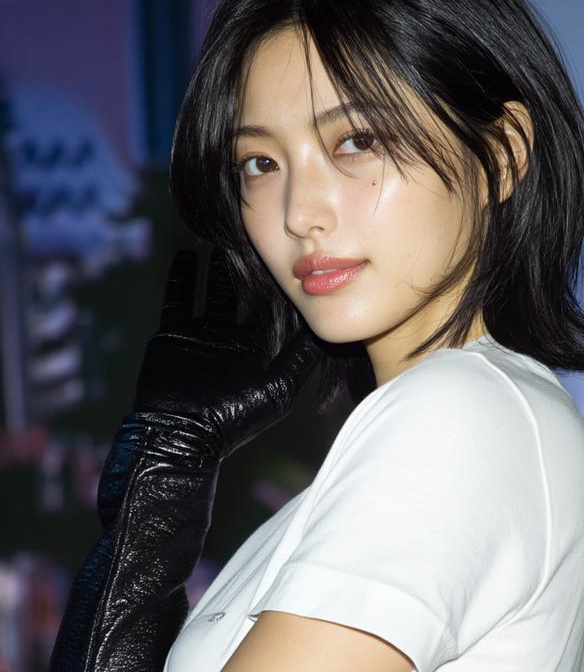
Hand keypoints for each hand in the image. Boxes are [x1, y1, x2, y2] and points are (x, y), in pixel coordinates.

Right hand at [132, 247, 324, 460]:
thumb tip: (322, 330)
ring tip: (226, 241)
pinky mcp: (173, 334)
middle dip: (252, 273)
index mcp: (256, 352)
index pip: (273, 313)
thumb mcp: (278, 389)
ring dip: (218, 269)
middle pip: (244, 297)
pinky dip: (181, 277)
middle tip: (260, 239)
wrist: (182, 432)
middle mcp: (230, 340)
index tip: (294, 260)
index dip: (282, 290)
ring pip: (213, 293)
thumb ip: (300, 360)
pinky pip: (178, 298)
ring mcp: (201, 336)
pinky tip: (188, 254)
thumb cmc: (234, 418)